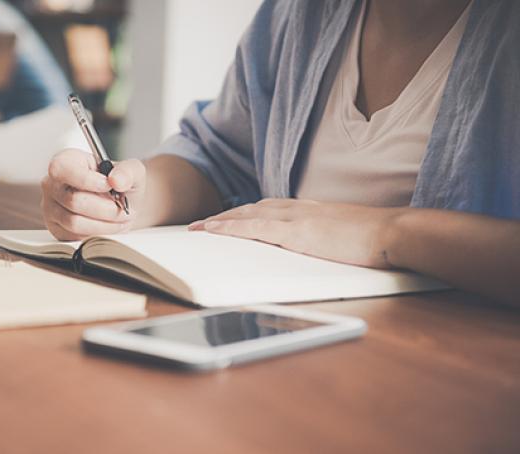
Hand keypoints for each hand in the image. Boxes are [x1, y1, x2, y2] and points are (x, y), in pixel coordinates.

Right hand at [41, 149, 145, 240]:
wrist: (121, 204)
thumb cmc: (120, 184)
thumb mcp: (131, 171)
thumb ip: (127, 171)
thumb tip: (117, 180)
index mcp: (66, 161)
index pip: (63, 170)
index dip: (87, 181)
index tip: (109, 186)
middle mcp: (52, 184)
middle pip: (73, 201)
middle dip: (105, 208)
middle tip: (122, 208)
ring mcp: (51, 208)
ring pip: (74, 222)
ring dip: (103, 224)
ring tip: (119, 219)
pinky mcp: (56, 228)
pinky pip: (74, 236)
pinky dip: (97, 234)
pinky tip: (108, 226)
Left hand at [189, 198, 405, 267]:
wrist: (392, 232)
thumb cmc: (374, 238)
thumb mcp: (343, 234)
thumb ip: (325, 236)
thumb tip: (317, 247)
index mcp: (309, 210)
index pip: (269, 209)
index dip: (245, 214)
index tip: (227, 220)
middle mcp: (297, 208)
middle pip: (252, 208)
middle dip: (225, 216)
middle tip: (201, 224)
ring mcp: (295, 217)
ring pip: (247, 214)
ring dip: (220, 221)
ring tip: (198, 228)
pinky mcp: (295, 232)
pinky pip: (253, 227)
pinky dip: (229, 227)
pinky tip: (212, 229)